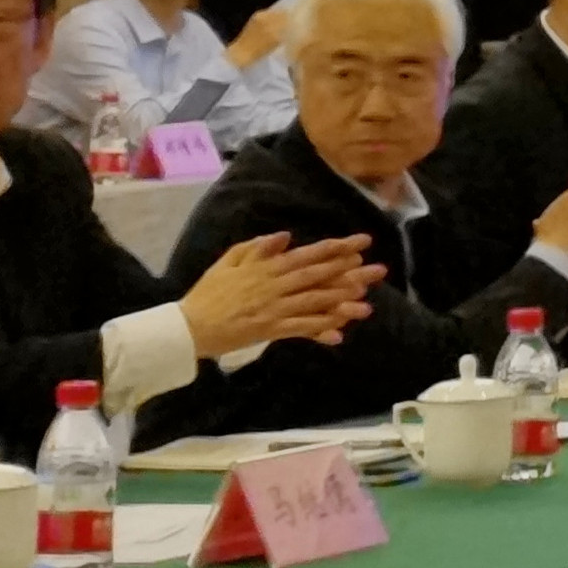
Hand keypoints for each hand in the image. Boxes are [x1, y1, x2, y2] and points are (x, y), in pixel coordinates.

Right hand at [177, 229, 383, 354]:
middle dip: (350, 272)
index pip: (308, 255)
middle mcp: (274, 285)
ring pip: (314, 301)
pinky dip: (319, 329)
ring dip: (341, 300)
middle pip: (318, 276)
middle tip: (378, 269)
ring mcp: (273, 308)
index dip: (336, 249)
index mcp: (266, 267)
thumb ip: (257, 247)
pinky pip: (299, 329)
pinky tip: (339, 331)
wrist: (188, 325)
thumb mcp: (229, 261)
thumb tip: (285, 236)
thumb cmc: (208, 292)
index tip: (362, 243)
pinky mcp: (268, 330)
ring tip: (367, 299)